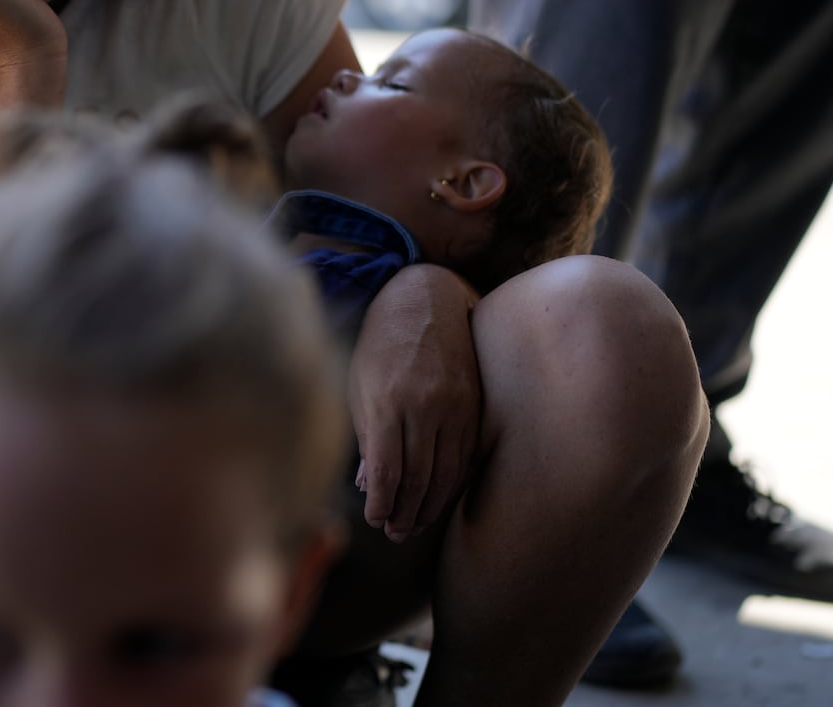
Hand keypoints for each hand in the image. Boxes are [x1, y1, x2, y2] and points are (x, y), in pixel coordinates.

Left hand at [350, 264, 482, 541]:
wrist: (425, 299)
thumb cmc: (379, 343)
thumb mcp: (358, 384)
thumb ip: (365, 435)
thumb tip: (367, 484)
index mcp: (387, 402)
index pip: (387, 469)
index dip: (382, 503)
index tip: (375, 521)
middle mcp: (423, 406)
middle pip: (419, 478)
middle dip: (405, 512)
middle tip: (395, 533)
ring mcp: (454, 406)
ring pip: (447, 472)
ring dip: (430, 505)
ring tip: (414, 524)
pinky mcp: (474, 405)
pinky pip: (466, 455)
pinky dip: (454, 483)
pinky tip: (441, 498)